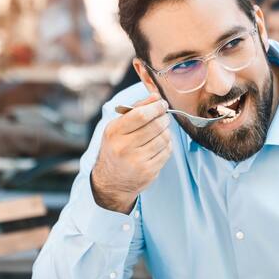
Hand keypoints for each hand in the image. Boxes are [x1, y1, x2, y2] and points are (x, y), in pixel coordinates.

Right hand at [91, 93, 171, 212]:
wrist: (111, 181)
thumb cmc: (115, 149)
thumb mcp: (117, 127)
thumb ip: (136, 109)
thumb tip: (156, 97)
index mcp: (114, 132)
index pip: (141, 115)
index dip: (156, 107)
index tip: (162, 104)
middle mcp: (124, 147)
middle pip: (156, 126)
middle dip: (164, 117)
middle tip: (163, 116)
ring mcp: (137, 161)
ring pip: (164, 138)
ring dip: (166, 131)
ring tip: (160, 130)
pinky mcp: (149, 172)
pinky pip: (167, 152)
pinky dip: (167, 144)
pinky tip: (159, 144)